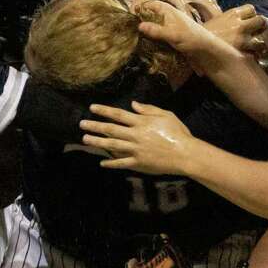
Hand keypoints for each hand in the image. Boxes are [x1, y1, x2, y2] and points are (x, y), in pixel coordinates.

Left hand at [80, 101, 195, 175]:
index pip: (118, 114)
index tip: (92, 108)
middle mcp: (135, 135)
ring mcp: (136, 150)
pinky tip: (101, 162)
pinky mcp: (138, 163)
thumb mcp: (166, 115)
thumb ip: (148, 109)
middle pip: (111, 129)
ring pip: (112, 145)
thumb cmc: (178, 133)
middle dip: (95, 126)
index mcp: (141, 123)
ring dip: (97, 142)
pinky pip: (122, 163)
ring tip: (85, 139)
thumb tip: (133, 104)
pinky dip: (111, 163)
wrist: (185, 154)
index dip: (104, 111)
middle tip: (81, 124)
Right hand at [135, 0, 235, 66]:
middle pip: (146, 14)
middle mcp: (164, 15)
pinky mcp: (167, 35)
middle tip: (124, 29)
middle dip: (136, 20)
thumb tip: (139, 26)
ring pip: (149, 24)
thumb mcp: (173, 34)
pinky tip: (141, 44)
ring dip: (141, 30)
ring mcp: (165, 25)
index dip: (135, 8)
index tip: (126, 17)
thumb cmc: (192, 38)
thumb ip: (156, 30)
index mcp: (166, 10)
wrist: (206, 50)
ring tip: (129, 37)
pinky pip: (153, 34)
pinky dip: (147, 37)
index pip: (146, 3)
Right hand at [203, 4, 267, 59]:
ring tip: (254, 49)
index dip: (252, 15)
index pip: (251, 9)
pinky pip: (256, 55)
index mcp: (232, 14)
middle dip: (261, 27)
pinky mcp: (242, 54)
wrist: (194, 48)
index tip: (248, 21)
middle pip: (262, 21)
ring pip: (263, 41)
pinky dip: (254, 57)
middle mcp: (240, 25)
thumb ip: (218, 12)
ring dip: (259, 45)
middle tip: (257, 34)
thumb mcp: (210, 18)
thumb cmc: (201, 34)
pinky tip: (249, 58)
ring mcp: (242, 40)